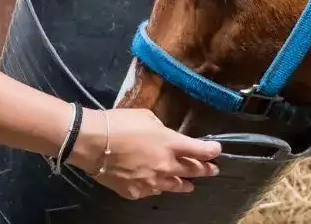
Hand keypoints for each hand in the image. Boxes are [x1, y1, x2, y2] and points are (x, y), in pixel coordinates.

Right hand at [67, 108, 221, 199]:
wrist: (92, 143)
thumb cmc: (119, 123)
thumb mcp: (146, 117)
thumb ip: (161, 130)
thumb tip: (164, 137)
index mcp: (171, 144)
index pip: (200, 150)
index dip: (212, 151)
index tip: (217, 150)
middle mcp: (166, 166)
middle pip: (193, 171)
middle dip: (206, 170)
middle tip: (213, 170)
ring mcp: (152, 182)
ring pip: (175, 187)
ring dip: (185, 184)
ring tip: (190, 185)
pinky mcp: (136, 192)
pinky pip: (152, 191)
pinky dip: (156, 187)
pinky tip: (156, 185)